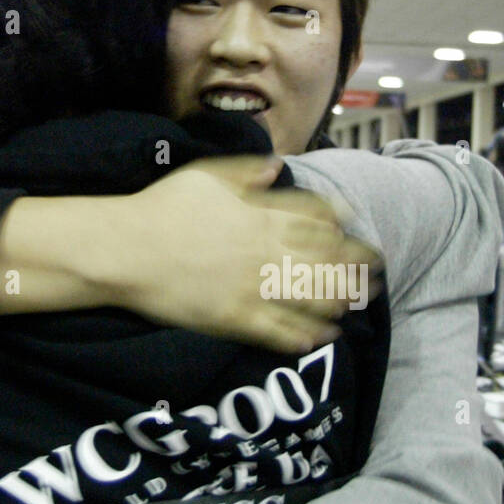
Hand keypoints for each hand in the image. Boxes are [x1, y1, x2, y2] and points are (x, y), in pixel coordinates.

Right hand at [119, 156, 383, 352]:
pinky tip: (322, 339)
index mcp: (262, 215)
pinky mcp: (236, 318)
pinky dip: (304, 336)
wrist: (127, 250)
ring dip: (338, 302)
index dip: (341, 225)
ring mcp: (254, 287)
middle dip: (355, 267)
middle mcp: (267, 251)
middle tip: (376, 273)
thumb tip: (278, 164)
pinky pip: (280, 331)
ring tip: (356, 306)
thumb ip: (248, 171)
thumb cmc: (163, 206)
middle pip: (325, 260)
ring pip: (311, 297)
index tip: (356, 229)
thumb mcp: (207, 174)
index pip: (316, 220)